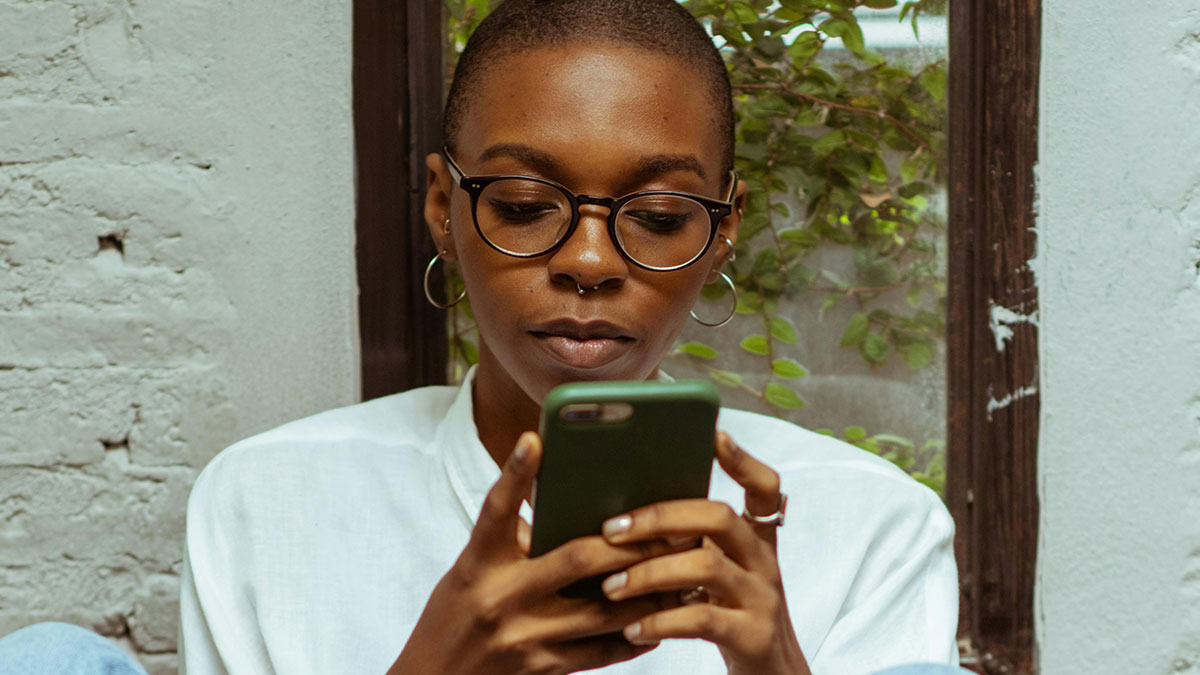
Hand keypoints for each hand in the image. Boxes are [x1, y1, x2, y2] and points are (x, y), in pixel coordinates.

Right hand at [388, 432, 681, 674]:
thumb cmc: (457, 616)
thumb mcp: (472, 571)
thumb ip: (513, 543)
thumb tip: (568, 506)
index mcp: (478, 563)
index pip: (495, 510)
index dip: (514, 473)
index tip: (535, 438)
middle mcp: (499, 597)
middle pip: (575, 560)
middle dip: (629, 545)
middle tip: (670, 528)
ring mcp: (520, 638)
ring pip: (599, 611)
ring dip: (645, 593)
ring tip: (682, 574)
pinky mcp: (538, 671)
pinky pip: (597, 652)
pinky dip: (632, 636)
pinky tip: (659, 622)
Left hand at [597, 432, 811, 674]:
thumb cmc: (728, 618)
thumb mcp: (716, 577)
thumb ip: (687, 545)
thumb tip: (616, 520)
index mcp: (755, 540)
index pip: (764, 487)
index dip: (742, 459)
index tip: (714, 434)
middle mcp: (764, 562)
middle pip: (719, 517)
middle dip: (660, 516)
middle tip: (612, 529)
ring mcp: (762, 598)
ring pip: (706, 567)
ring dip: (648, 573)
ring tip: (609, 587)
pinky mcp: (752, 636)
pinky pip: (703, 619)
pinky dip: (660, 621)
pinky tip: (632, 628)